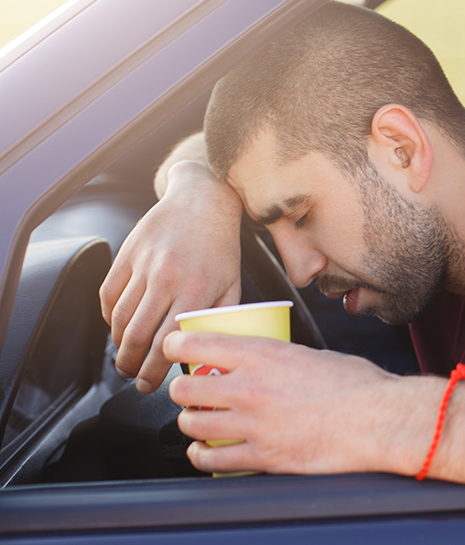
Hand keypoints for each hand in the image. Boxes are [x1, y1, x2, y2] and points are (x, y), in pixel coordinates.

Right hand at [100, 161, 243, 392]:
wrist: (202, 200)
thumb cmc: (221, 246)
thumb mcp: (233, 284)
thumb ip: (222, 318)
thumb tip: (210, 352)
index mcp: (196, 289)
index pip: (169, 342)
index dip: (155, 371)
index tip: (149, 386)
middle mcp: (167, 278)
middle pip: (138, 335)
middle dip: (132, 365)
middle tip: (133, 377)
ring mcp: (143, 265)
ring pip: (120, 318)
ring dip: (119, 345)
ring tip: (125, 358)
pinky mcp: (127, 254)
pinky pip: (108, 294)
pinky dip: (109, 317)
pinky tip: (118, 327)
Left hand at [163, 330, 441, 475]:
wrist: (378, 419)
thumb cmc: (357, 385)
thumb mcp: (313, 354)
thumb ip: (281, 358)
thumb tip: (268, 362)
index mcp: (263, 354)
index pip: (196, 344)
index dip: (175, 345)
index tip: (174, 348)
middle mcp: (250, 388)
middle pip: (185, 388)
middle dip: (182, 389)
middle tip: (190, 390)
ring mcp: (253, 425)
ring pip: (192, 425)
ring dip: (190, 423)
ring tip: (197, 421)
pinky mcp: (262, 456)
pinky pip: (213, 459)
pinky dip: (202, 456)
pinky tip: (205, 452)